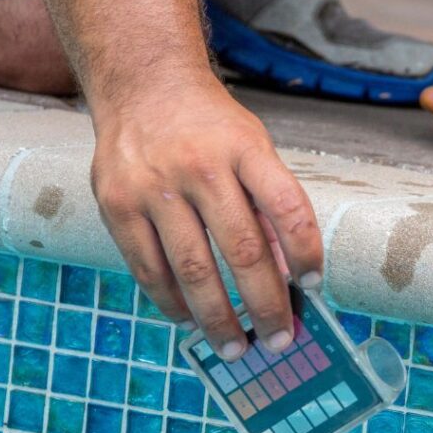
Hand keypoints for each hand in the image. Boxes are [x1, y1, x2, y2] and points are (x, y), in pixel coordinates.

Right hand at [90, 77, 322, 359]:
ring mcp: (153, 186)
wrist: (142, 85)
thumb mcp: (252, 146)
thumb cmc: (210, 128)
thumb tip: (285, 277)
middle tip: (279, 340)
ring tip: (236, 348)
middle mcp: (199, 165)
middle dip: (265, 305)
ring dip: (218, 319)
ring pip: (193, 270)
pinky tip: (189, 319)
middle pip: (243, 251)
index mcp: (245, 148)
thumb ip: (268, 204)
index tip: (315, 286)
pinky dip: (171, 302)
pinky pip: (149, 268)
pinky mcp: (117, 204)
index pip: (287, 207)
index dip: (305, 252)